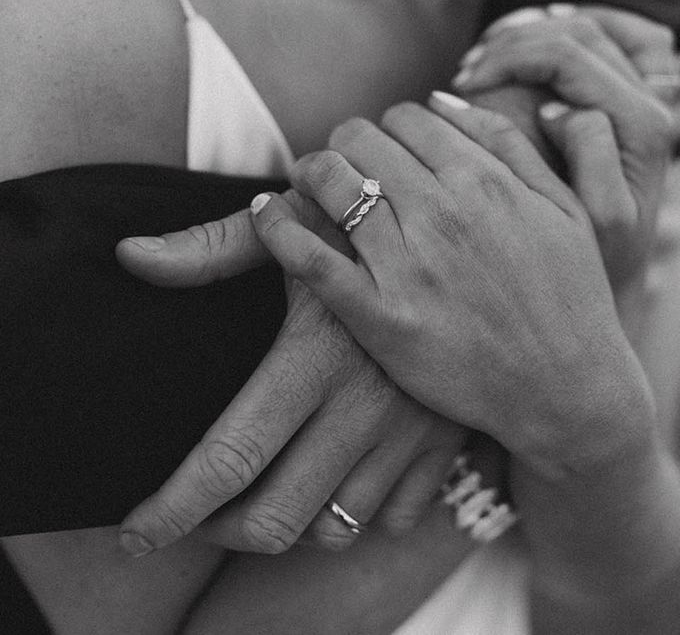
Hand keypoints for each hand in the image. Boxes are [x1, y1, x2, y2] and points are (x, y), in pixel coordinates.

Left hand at [116, 201, 467, 554]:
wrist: (466, 239)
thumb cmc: (369, 228)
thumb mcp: (294, 226)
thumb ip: (211, 248)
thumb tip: (132, 257)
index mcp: (317, 354)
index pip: (231, 458)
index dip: (173, 510)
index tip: (136, 534)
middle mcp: (368, 405)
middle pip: (278, 518)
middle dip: (220, 531)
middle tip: (200, 513)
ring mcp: (414, 431)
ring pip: (335, 529)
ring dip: (290, 523)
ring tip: (267, 491)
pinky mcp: (448, 441)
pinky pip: (394, 518)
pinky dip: (356, 513)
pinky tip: (336, 478)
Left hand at [247, 99, 656, 480]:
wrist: (567, 390)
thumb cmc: (570, 298)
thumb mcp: (567, 207)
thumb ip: (509, 144)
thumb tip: (443, 100)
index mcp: (485, 181)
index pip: (407, 116)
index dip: (388, 127)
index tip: (386, 151)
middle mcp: (442, 213)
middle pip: (359, 140)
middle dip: (347, 145)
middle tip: (346, 167)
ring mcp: (408, 265)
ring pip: (329, 183)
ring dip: (311, 175)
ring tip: (311, 187)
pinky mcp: (380, 317)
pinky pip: (308, 258)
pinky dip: (276, 228)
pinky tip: (267, 214)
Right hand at [453, 6, 679, 287]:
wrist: (615, 270)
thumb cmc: (602, 254)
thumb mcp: (603, 217)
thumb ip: (591, 154)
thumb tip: (556, 110)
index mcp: (643, 122)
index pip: (568, 54)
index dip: (510, 58)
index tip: (465, 85)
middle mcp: (650, 98)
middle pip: (577, 29)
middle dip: (514, 40)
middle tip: (466, 71)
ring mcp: (639, 93)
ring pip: (582, 25)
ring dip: (528, 33)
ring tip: (480, 62)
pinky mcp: (624, 98)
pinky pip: (588, 43)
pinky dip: (546, 36)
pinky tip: (510, 53)